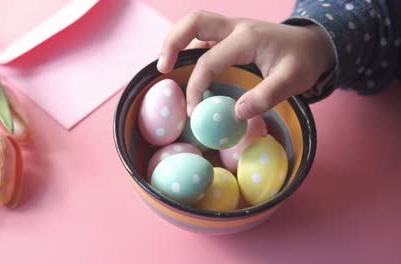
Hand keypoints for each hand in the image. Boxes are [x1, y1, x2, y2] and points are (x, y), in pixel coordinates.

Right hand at [157, 11, 335, 119]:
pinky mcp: (230, 35)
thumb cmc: (303, 61)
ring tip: (166, 67)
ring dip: (176, 42)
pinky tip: (185, 66)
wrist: (312, 44)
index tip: (194, 112)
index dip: (197, 87)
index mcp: (246, 38)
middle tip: (162, 68)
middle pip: (194, 22)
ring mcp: (231, 29)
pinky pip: (202, 36)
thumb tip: (235, 113)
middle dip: (172, 43)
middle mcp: (235, 28)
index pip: (209, 61)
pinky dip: (188, 48)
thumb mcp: (293, 80)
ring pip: (195, 25)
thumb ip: (266, 96)